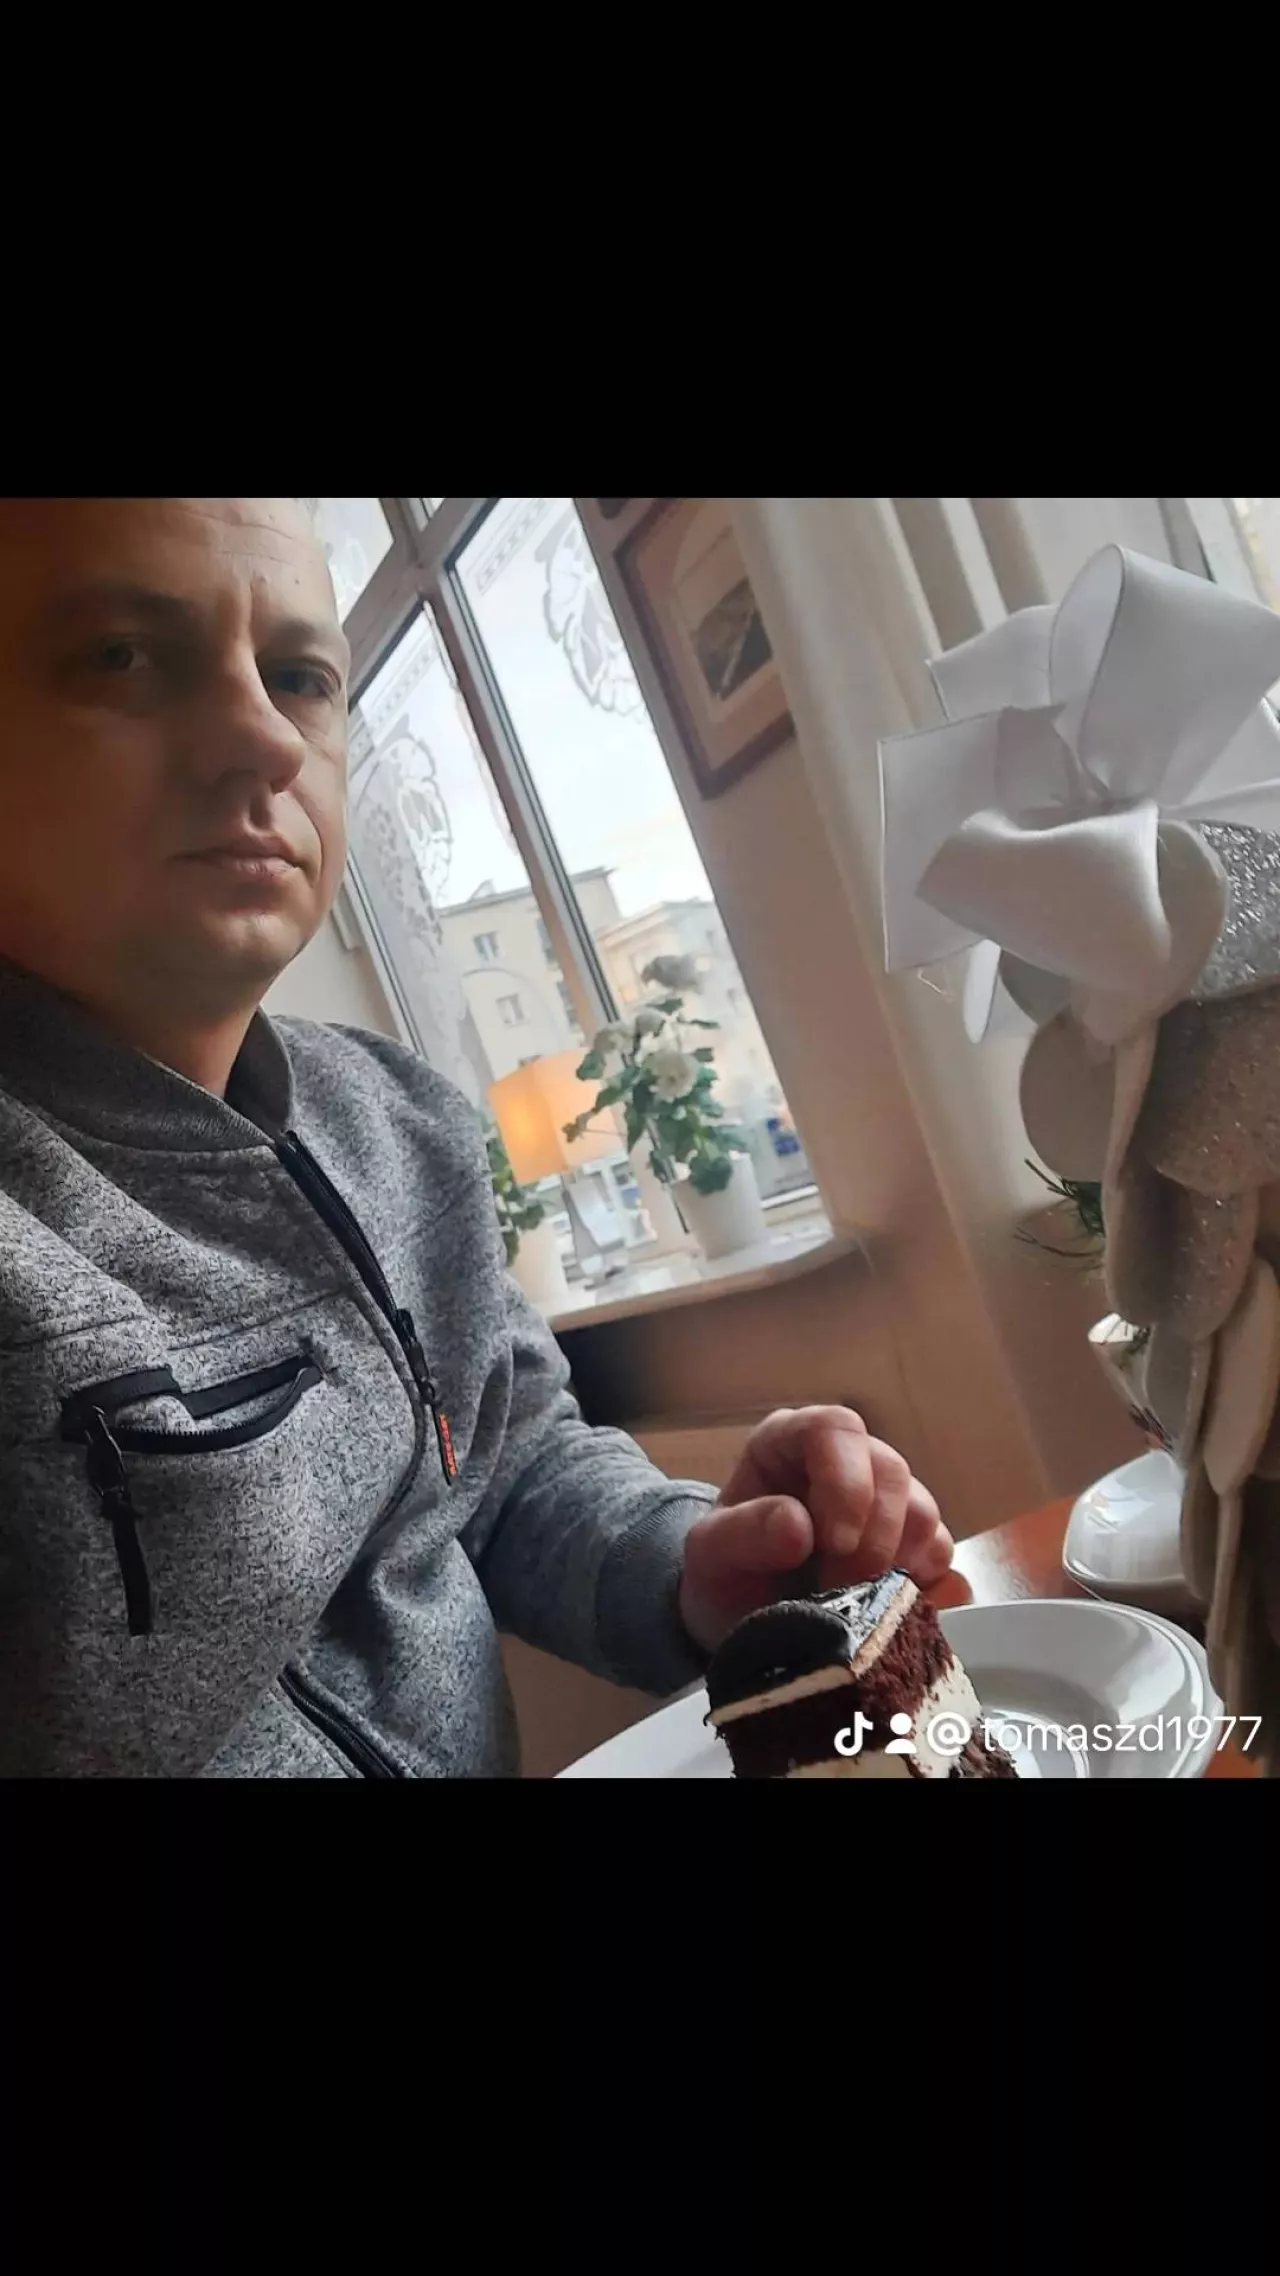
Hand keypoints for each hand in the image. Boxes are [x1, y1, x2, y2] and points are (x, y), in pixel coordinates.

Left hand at [677, 1405, 952, 1655]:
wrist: (739, 1625)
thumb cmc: (722, 1575)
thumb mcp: (709, 1556)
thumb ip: (742, 1534)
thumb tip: (799, 1527)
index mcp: (792, 1444)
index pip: (836, 1430)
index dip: (846, 1483)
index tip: (835, 1543)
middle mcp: (847, 1464)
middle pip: (892, 1472)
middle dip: (873, 1540)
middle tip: (840, 1590)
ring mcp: (884, 1506)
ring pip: (924, 1513)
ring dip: (899, 1565)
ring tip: (855, 1603)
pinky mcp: (911, 1552)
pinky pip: (942, 1560)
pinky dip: (926, 1589)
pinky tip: (893, 1614)